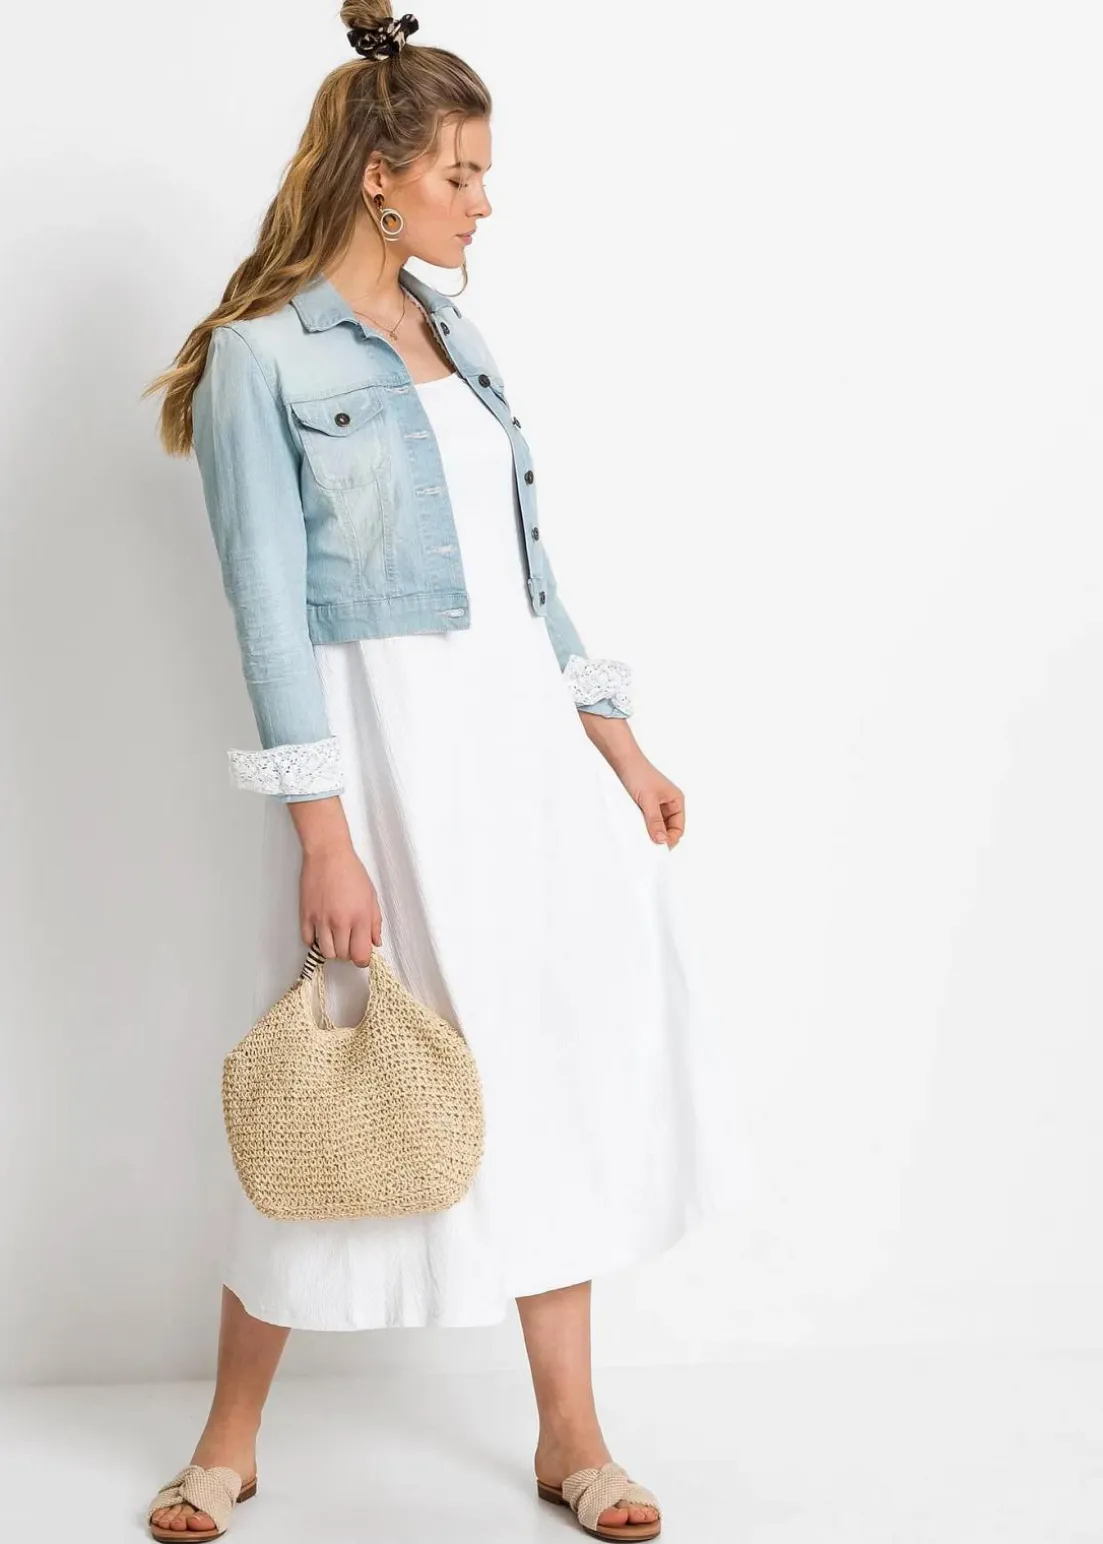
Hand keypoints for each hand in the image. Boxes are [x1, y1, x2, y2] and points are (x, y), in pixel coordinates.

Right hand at [299, 844, 382, 964]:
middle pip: (343, 956)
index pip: (360, 955)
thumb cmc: (351, 871)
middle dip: (348, 952)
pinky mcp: (306, 915)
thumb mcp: (371, 896)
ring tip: (335, 937)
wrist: (328, 854)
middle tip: (349, 941)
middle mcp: (340, 921)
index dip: (362, 959)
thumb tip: (375, 942)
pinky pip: (308, 941)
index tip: (361, 955)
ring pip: (326, 952)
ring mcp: (321, 919)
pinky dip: (315, 940)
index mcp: (360, 917)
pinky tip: (321, 931)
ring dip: (332, 949)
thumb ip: (375, 922)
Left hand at [618, 755, 685, 847]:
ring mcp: (656, 806)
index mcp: (676, 801)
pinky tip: (636, 831)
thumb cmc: (639, 775)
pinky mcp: (645, 806)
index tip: (658, 848)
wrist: (623, 761)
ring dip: (651, 833)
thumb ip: (655, 821)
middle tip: (649, 847)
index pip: (678, 828)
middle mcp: (669, 805)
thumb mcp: (648, 800)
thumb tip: (661, 841)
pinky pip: (647, 822)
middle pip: (668, 830)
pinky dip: (643, 827)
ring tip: (642, 839)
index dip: (670, 839)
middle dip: (660, 838)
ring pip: (657, 827)